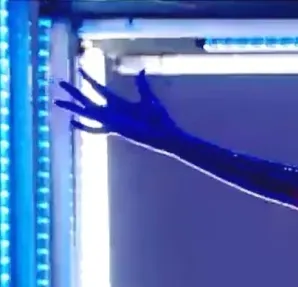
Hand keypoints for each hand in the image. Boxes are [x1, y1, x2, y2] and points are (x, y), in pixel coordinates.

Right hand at [56, 70, 181, 150]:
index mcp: (119, 103)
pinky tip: (72, 121)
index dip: (89, 78)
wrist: (166, 134)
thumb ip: (142, 85)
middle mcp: (112, 112)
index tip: (79, 68)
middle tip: (60, 82)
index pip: (99, 88)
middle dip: (74, 91)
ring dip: (72, 107)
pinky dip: (84, 127)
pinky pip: (96, 129)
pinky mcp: (115, 129)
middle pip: (88, 99)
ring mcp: (112, 121)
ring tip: (57, 101)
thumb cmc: (159, 119)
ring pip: (87, 112)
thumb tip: (141, 71)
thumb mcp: (149, 98)